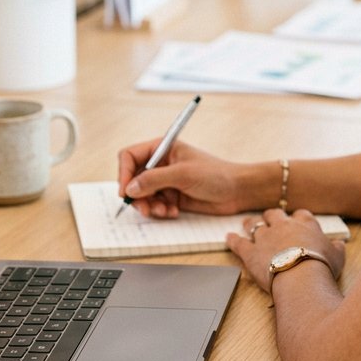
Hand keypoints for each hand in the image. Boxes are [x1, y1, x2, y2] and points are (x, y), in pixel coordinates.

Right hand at [117, 139, 245, 216]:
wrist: (237, 191)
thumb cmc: (215, 174)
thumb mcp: (183, 174)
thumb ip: (155, 179)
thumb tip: (130, 187)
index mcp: (162, 148)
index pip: (130, 156)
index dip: (124, 173)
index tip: (126, 192)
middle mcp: (161, 163)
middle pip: (133, 179)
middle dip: (137, 195)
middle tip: (145, 209)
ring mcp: (165, 180)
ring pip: (142, 195)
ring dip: (149, 206)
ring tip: (164, 211)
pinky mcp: (171, 196)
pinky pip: (154, 205)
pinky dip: (159, 211)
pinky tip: (173, 212)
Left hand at [227, 208, 345, 292]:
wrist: (301, 275)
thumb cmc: (321, 266)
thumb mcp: (337, 255)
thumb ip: (336, 247)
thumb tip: (339, 245)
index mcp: (305, 224)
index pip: (301, 215)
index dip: (298, 218)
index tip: (296, 221)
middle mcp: (284, 226)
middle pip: (274, 214)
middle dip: (271, 216)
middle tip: (268, 218)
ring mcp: (265, 237)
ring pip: (255, 225)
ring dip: (251, 224)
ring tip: (246, 223)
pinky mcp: (251, 252)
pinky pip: (239, 243)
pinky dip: (233, 240)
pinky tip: (228, 238)